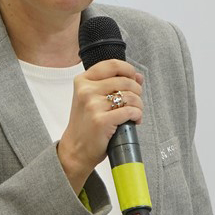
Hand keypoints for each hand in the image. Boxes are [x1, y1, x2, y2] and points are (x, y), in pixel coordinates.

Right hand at [57, 59, 142, 192]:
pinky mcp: (101, 121)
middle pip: (125, 81)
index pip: (112, 65)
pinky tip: (135, 120)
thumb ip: (113, 84)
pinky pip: (130, 111)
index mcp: (83, 81)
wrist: (76, 149)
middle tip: (135, 102)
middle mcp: (86, 91)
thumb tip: (138, 77)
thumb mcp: (93, 99)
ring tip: (135, 113)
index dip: (129, 70)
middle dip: (137, 91)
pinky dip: (137, 115)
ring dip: (139, 105)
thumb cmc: (86, 124)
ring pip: (130, 96)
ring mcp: (93, 105)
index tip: (134, 79)